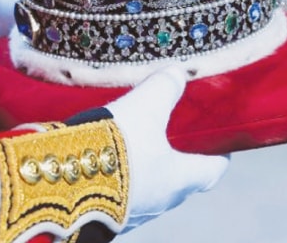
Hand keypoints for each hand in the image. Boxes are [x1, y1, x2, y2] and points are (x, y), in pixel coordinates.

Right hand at [105, 65, 229, 232]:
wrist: (68, 182)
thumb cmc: (120, 147)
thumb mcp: (145, 107)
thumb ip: (165, 88)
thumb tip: (179, 72)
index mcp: (182, 179)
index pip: (214, 170)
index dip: (218, 153)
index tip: (216, 141)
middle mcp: (163, 202)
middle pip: (180, 180)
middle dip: (176, 159)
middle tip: (168, 134)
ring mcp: (134, 213)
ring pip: (149, 189)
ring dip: (144, 170)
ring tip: (130, 144)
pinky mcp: (106, 215)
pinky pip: (120, 194)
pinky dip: (118, 178)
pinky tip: (103, 160)